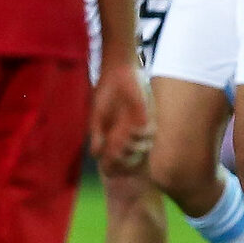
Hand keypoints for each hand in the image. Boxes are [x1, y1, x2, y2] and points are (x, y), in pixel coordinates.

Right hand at [88, 58, 152, 174]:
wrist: (118, 74)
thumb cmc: (106, 93)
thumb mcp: (97, 116)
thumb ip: (96, 135)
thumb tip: (95, 155)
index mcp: (115, 135)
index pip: (116, 157)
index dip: (112, 165)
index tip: (105, 168)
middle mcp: (128, 134)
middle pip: (130, 157)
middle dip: (123, 162)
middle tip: (114, 158)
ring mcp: (138, 126)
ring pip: (141, 149)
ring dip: (132, 151)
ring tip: (121, 143)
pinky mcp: (146, 117)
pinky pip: (148, 133)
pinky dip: (140, 137)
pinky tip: (130, 130)